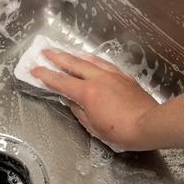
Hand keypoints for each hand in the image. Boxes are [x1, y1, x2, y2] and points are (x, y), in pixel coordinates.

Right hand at [30, 49, 183, 151]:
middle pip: (74, 64)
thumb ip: (79, 111)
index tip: (34, 69)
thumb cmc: (120, 131)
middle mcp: (98, 78)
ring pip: (91, 60)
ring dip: (76, 55)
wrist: (149, 124)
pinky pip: (106, 64)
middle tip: (45, 51)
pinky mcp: (125, 77)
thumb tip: (72, 101)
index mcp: (87, 92)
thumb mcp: (93, 126)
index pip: (61, 82)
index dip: (45, 76)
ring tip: (67, 52)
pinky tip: (92, 60)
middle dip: (57, 57)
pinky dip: (94, 60)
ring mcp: (113, 75)